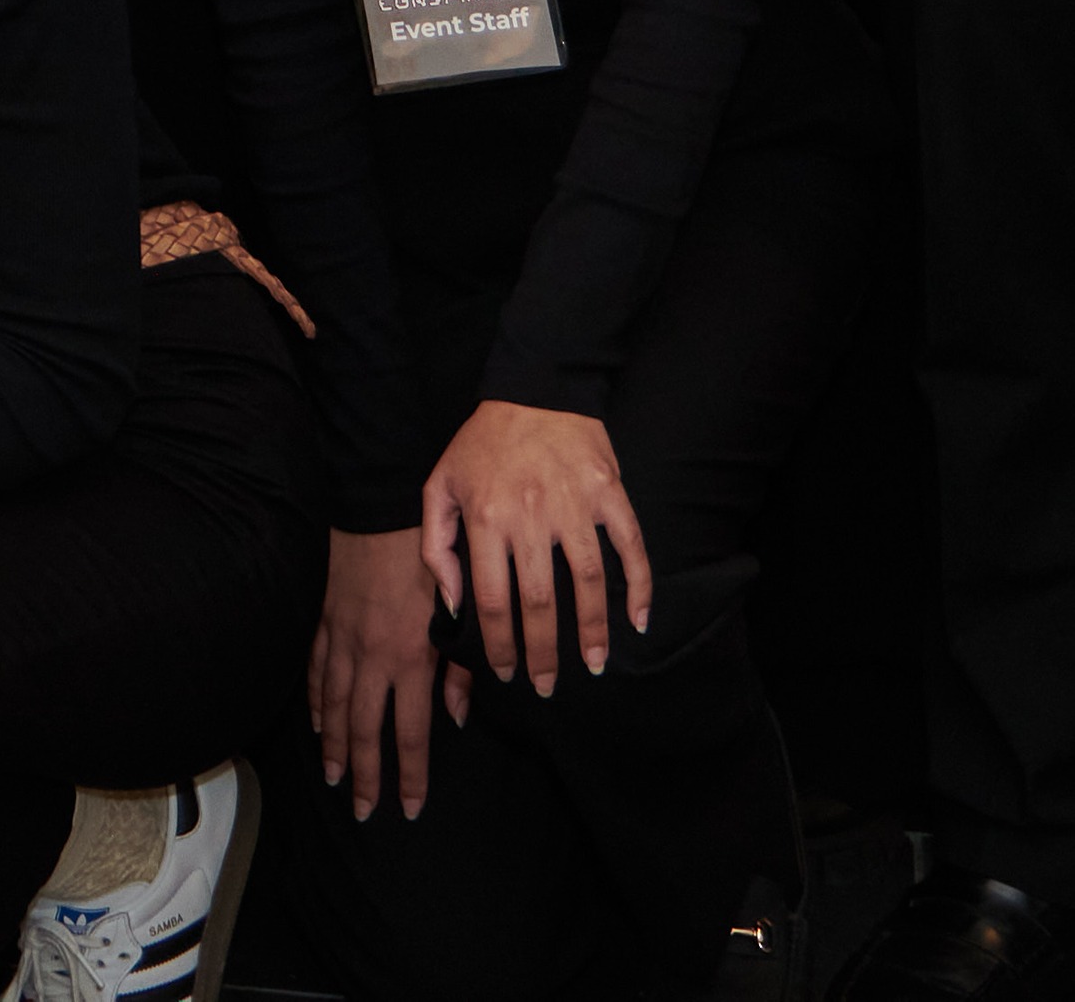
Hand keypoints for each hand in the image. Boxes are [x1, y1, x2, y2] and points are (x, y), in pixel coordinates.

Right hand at [309, 523, 459, 819]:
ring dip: (336, 748)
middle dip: (366, 776)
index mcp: (409, 657)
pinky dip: (317, 703)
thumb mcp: (457, 607)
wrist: (377, 507)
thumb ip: (460, 666)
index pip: (408, 732)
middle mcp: (371, 657)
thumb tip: (458, 716)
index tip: (410, 807)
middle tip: (364, 811)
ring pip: (335, 708)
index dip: (409, 775)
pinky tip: (319, 724)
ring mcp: (342, 641)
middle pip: (365, 731)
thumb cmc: (425, 553)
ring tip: (337, 779)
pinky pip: (317, 673)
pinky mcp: (324, 621)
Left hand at [419, 397, 646, 691]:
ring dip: (593, 632)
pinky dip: (639, 585)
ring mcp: (575, 505)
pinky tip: (639, 619)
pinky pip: (630, 546)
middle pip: (539, 603)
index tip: (505, 674)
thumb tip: (452, 604)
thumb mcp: (439, 485)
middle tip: (549, 687)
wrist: (535, 386)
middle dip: (544, 654)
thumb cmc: (482, 442)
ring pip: (588, 583)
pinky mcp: (609, 492)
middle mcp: (530, 516)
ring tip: (595, 666)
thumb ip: (434, 545)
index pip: (492, 602)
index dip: (498, 646)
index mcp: (485, 518)